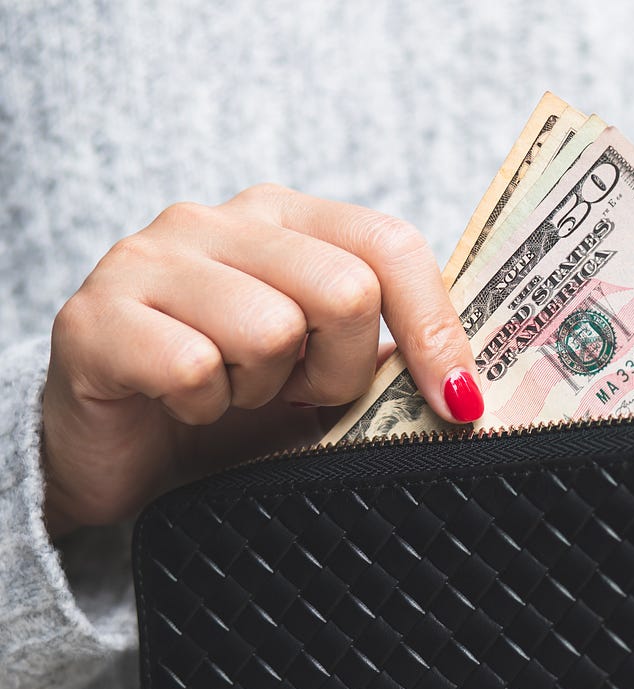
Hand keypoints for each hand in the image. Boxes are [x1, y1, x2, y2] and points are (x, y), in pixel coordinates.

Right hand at [42, 183, 482, 534]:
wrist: (123, 461)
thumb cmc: (237, 411)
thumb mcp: (329, 379)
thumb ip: (392, 357)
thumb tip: (477, 388)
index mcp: (288, 220)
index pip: (390, 244)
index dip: (435, 327)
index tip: (459, 402)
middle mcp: (217, 221)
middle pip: (344, 289)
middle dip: (339, 371)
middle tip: (297, 396)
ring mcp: (149, 260)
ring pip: (270, 329)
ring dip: (261, 390)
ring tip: (233, 396)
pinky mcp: (94, 318)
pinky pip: (193, 367)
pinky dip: (202, 409)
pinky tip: (184, 407)